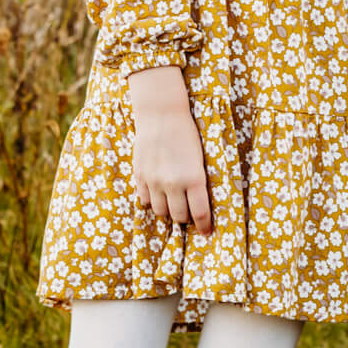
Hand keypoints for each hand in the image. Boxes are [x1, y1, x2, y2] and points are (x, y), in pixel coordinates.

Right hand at [129, 66, 212, 234]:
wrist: (162, 115)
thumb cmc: (187, 134)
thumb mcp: (200, 158)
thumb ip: (198, 182)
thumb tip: (200, 203)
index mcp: (194, 178)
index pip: (200, 213)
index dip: (204, 226)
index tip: (207, 233)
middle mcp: (173, 183)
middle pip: (179, 216)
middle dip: (186, 218)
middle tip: (190, 214)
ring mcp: (154, 181)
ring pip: (160, 211)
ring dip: (168, 210)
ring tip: (174, 202)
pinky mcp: (140, 176)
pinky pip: (145, 200)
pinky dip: (152, 200)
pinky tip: (158, 192)